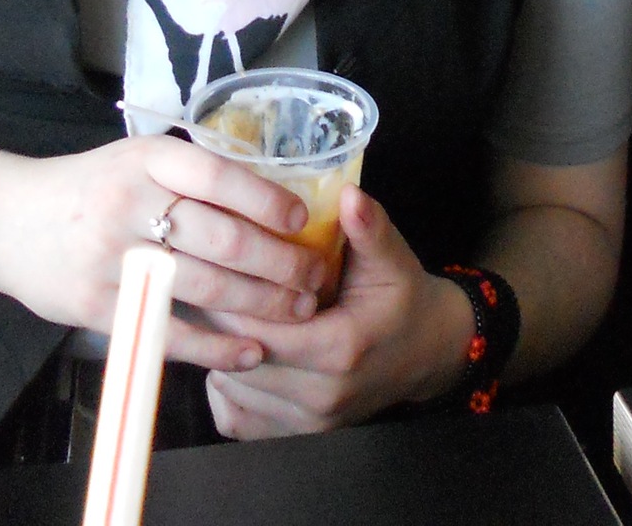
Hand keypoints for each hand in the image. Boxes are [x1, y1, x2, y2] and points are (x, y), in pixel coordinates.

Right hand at [0, 135, 332, 374]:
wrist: (7, 220)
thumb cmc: (89, 188)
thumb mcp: (135, 160)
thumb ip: (191, 177)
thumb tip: (272, 199)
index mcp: (146, 159)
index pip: (218, 176)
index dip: (266, 200)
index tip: (302, 220)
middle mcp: (129, 203)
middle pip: (222, 238)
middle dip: (279, 262)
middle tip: (314, 277)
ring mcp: (111, 257)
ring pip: (203, 285)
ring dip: (260, 304)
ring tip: (298, 311)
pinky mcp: (97, 305)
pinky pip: (168, 329)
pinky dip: (215, 346)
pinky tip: (249, 352)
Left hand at [200, 187, 473, 437]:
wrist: (427, 354)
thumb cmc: (402, 299)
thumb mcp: (392, 259)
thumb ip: (368, 228)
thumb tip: (348, 194)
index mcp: (340, 349)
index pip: (260, 330)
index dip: (230, 300)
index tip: (213, 268)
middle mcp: (322, 396)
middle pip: (239, 362)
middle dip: (217, 324)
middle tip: (204, 285)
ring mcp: (310, 424)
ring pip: (231, 390)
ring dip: (218, 354)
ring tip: (217, 314)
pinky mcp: (298, 437)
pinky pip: (236, 419)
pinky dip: (227, 389)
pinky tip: (236, 353)